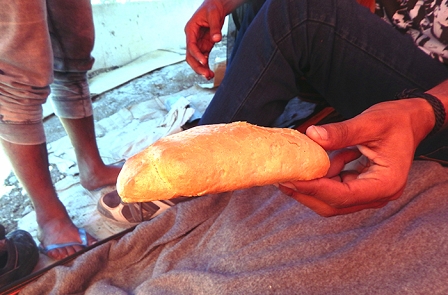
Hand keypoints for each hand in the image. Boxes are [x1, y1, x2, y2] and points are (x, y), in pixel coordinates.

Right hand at [185, 0, 226, 79]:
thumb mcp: (214, 16)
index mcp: (190, 30)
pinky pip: (203, 59)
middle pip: (190, 56)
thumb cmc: (212, 8)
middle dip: (197, 66)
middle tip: (206, 74)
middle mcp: (192, 38)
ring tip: (210, 76)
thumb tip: (216, 39)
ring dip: (201, 69)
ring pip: (195, 60)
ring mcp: (198, 43)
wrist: (216, 6)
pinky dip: (206, 66)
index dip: (197, 54)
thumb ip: (215, 28)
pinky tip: (210, 73)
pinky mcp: (205, 46)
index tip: (204, 61)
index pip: (191, 45)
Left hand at [279, 98, 434, 215]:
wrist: (412, 121)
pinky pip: (336, 188)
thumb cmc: (396, 121)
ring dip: (313, 184)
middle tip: (282, 179)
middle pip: (334, 205)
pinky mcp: (361, 186)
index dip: (315, 189)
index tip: (291, 178)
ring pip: (332, 199)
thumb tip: (312, 136)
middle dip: (307, 193)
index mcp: (385, 184)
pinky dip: (325, 175)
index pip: (343, 195)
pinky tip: (324, 157)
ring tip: (299, 165)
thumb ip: (341, 132)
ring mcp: (369, 193)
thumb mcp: (370, 122)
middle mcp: (378, 195)